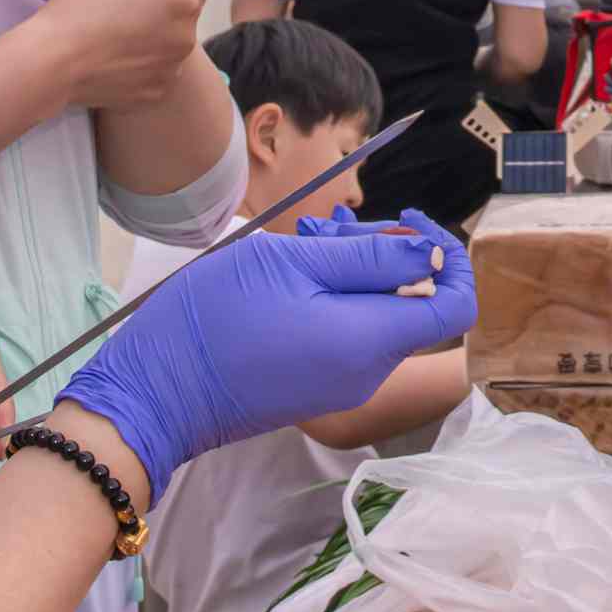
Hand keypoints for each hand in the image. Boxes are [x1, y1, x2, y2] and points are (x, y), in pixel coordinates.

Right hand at [26, 0, 207, 109]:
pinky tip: (111, 61)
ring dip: (153, 41)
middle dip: (160, 12)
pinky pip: (155, 74)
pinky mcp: (155, 93)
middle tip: (120, 10)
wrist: (55, 61)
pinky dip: (140, 69)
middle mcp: (187, 36)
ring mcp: (172, 68)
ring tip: (113, 37)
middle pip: (182, 17)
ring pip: (169, 46)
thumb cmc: (85, 6)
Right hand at [60, 211, 475, 492]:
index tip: (406, 218)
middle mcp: (368, 372)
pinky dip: (332, 297)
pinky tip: (288, 276)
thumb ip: (368, 258)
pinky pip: (348, 334)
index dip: (447, 254)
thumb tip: (431, 255)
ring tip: (298, 243)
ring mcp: (342, 384)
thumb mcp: (291, 263)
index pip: (456, 303)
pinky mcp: (316, 385)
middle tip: (323, 226)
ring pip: (377, 314)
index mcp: (371, 342)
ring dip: (350, 270)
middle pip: (412, 301)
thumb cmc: (215, 320)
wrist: (155, 393)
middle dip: (382, 251)